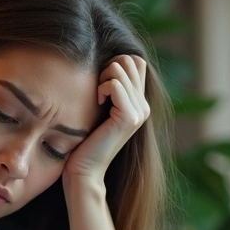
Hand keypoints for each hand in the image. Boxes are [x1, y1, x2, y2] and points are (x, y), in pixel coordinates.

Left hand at [64, 55, 150, 182]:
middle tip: (98, 90)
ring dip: (102, 78)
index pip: (136, 61)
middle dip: (108, 67)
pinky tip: (97, 103)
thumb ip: (110, 88)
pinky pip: (115, 84)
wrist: (85, 169)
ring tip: (97, 98)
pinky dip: (102, 88)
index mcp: (140, 102)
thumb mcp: (100, 107)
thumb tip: (106, 62)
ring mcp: (140, 111)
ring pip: (121, 68)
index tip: (101, 84)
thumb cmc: (85, 139)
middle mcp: (144, 105)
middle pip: (130, 60)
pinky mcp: (130, 118)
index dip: (117, 63)